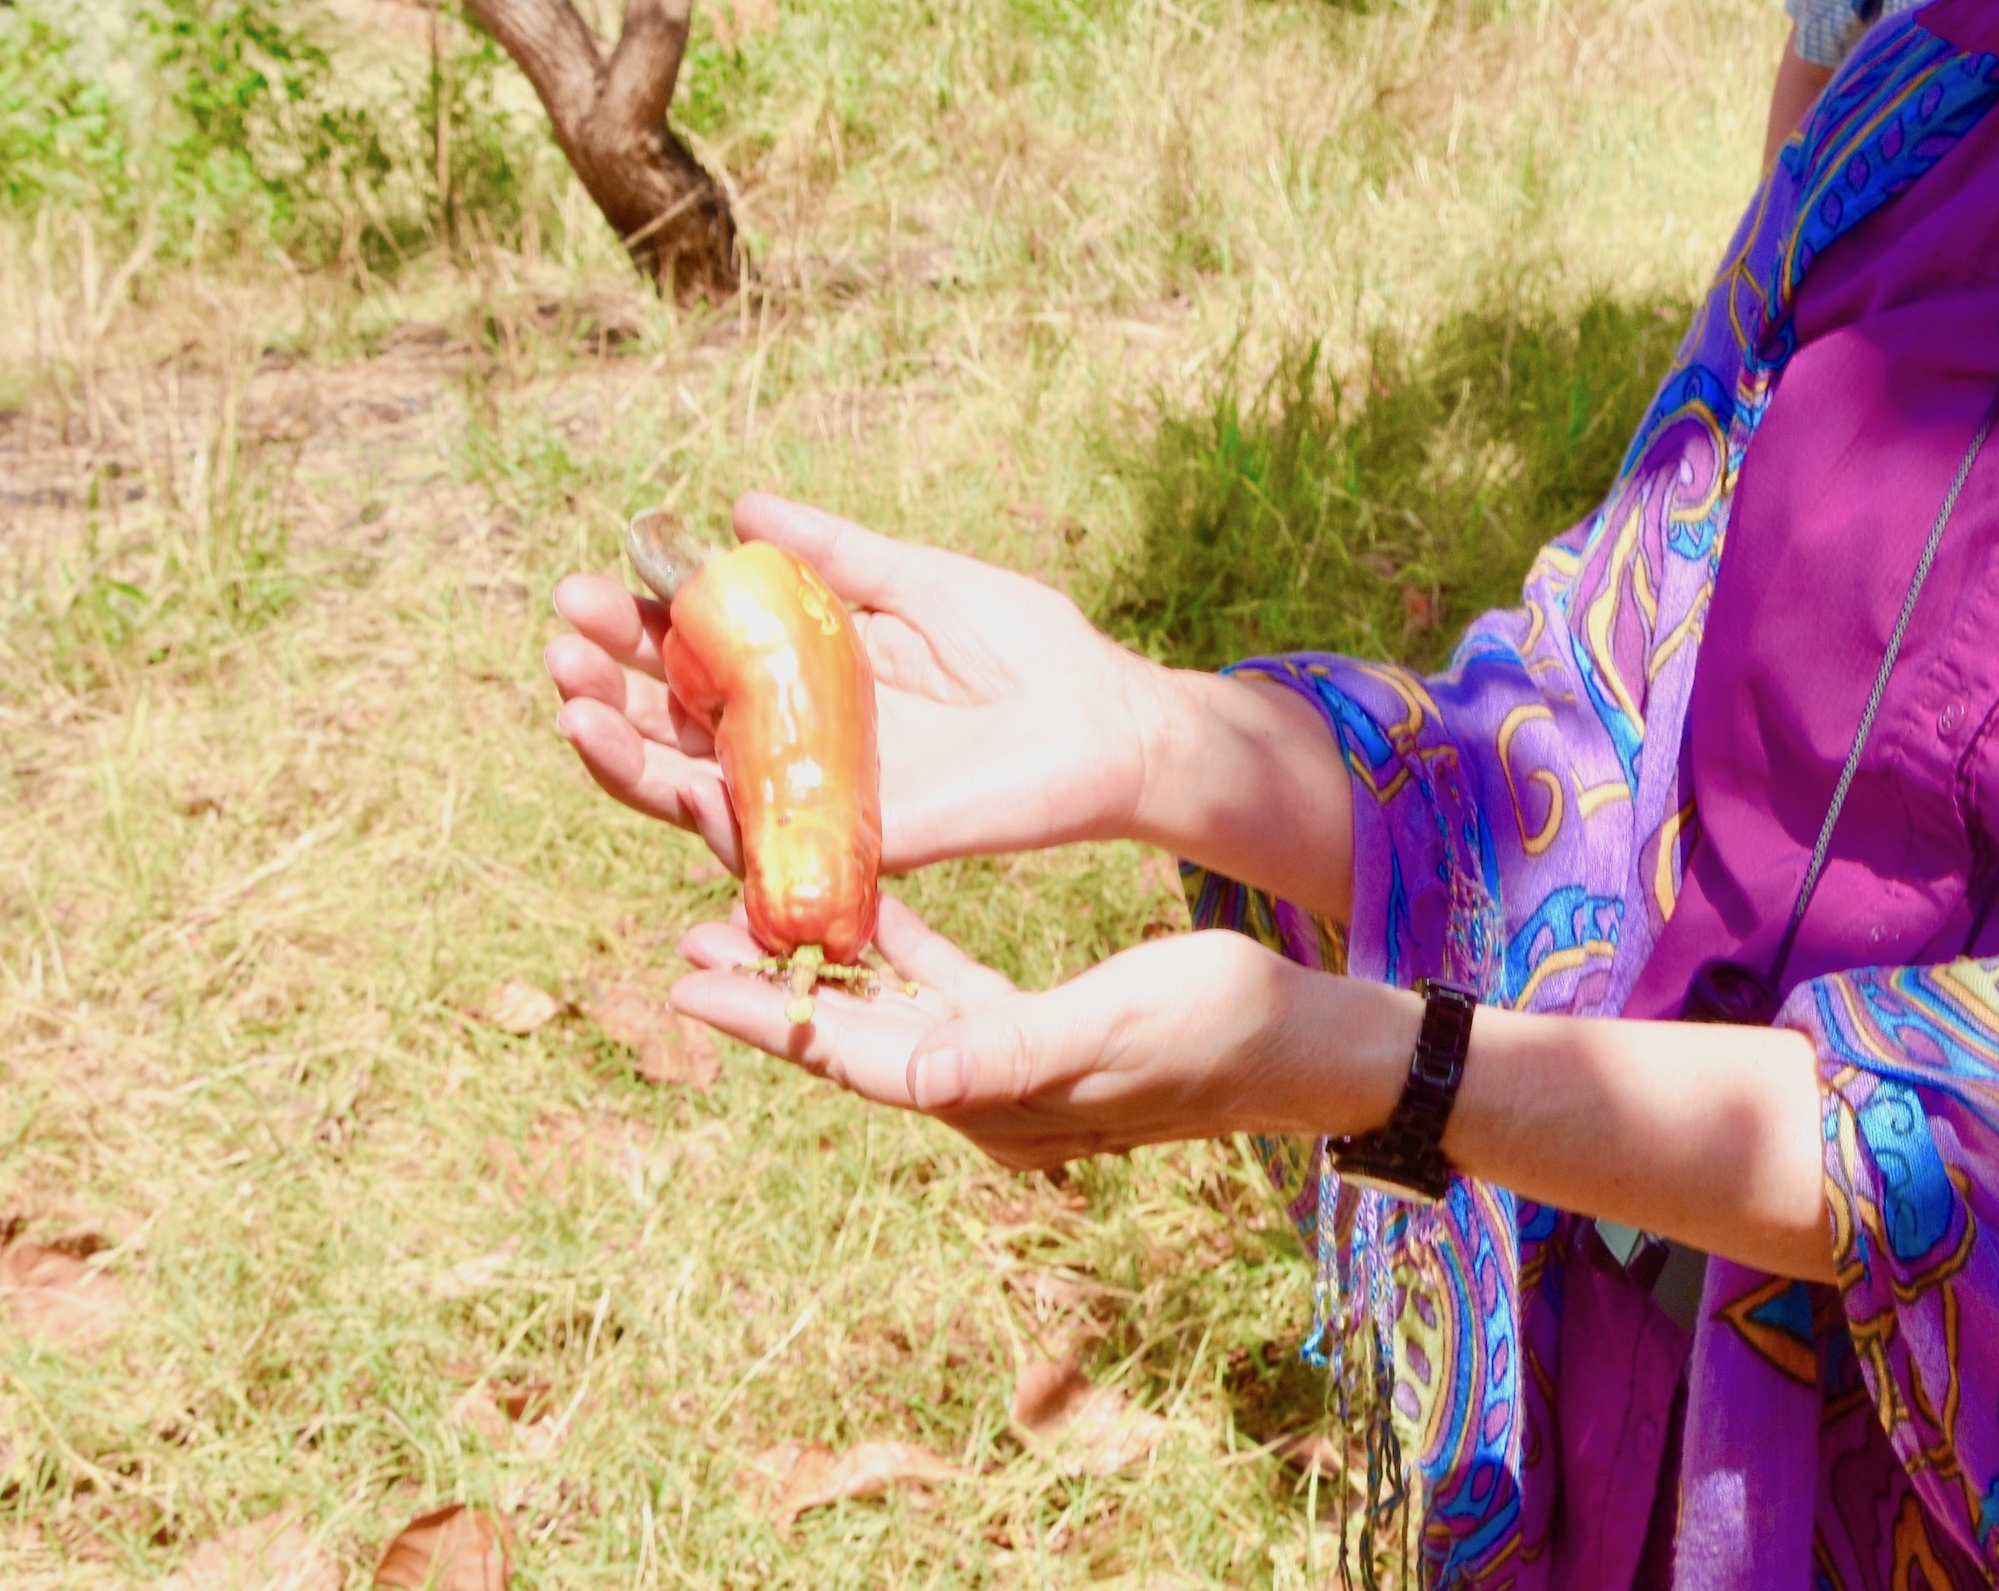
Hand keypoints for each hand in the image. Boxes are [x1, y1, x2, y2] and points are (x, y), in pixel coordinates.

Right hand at [544, 490, 1169, 877]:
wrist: (1111, 719)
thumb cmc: (1028, 649)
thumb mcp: (917, 581)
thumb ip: (834, 554)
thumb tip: (740, 506)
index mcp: (799, 677)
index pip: (688, 657)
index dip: (631, 628)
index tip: (581, 587)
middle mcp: (790, 743)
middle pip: (669, 725)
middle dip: (604, 688)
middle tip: (558, 645)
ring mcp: (815, 799)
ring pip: (690, 790)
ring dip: (622, 756)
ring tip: (570, 708)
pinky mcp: (854, 845)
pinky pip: (767, 844)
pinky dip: (712, 817)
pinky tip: (669, 777)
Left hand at [666, 900, 1409, 1166]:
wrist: (1312, 1049)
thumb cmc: (1226, 1026)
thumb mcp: (1120, 1022)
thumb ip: (1013, 1049)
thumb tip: (914, 1075)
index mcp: (994, 1097)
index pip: (854, 1057)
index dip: (768, 1018)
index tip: (687, 981)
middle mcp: (987, 1093)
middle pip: (852, 1035)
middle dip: (770, 988)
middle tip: (691, 935)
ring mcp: (1011, 1066)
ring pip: (889, 1008)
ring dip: (823, 963)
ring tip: (746, 913)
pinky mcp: (1040, 1032)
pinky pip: (945, 988)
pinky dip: (898, 948)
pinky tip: (864, 901)